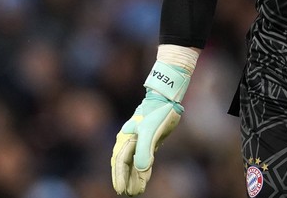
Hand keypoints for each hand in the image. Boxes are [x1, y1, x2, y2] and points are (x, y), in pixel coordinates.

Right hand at [111, 61, 189, 194]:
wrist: (166, 98)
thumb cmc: (156, 112)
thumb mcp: (150, 131)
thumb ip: (144, 151)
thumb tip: (141, 169)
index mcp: (125, 138)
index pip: (120, 162)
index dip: (120, 177)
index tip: (121, 190)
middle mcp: (129, 140)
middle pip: (124, 164)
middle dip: (124, 179)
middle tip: (127, 193)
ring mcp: (137, 140)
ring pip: (132, 162)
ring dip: (133, 176)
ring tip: (135, 190)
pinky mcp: (147, 139)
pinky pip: (141, 157)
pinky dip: (142, 169)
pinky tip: (144, 178)